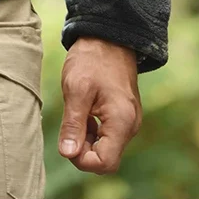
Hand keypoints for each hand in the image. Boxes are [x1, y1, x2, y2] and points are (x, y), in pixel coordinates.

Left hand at [58, 38, 141, 173]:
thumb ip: (72, 125)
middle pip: (106, 161)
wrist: (109, 36)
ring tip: (79, 116)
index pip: (103, 163)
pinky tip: (86, 116)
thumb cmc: (92, 59)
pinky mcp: (124, 118)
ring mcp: (129, 123)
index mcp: (122, 121)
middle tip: (72, 127)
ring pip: (105, 151)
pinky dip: (93, 134)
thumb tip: (68, 154)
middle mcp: (131, 126)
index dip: (82, 159)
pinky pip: (108, 139)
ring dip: (87, 142)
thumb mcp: (76, 89)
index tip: (70, 139)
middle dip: (84, 152)